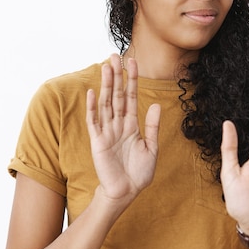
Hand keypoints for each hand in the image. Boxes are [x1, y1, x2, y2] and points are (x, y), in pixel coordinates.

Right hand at [86, 54, 160, 206]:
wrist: (127, 192)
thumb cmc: (139, 173)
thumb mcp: (151, 148)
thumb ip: (152, 126)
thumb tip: (156, 104)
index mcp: (131, 125)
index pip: (131, 97)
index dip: (132, 79)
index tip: (133, 61)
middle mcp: (118, 125)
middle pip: (117, 95)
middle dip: (117, 76)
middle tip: (115, 56)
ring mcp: (107, 132)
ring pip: (106, 103)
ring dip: (106, 85)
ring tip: (106, 67)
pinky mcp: (98, 142)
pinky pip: (94, 121)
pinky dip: (93, 107)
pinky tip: (93, 92)